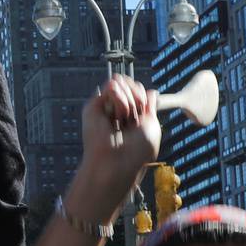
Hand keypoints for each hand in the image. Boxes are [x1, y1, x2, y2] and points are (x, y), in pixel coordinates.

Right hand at [69, 76, 160, 221]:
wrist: (116, 162)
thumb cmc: (136, 151)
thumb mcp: (152, 126)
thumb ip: (150, 106)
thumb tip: (151, 90)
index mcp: (131, 116)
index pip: (140, 91)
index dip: (144, 98)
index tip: (143, 116)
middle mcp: (117, 111)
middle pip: (132, 85)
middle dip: (137, 99)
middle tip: (133, 120)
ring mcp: (105, 108)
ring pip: (122, 83)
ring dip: (129, 102)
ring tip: (123, 120)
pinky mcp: (93, 106)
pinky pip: (111, 86)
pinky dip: (119, 99)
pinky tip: (117, 115)